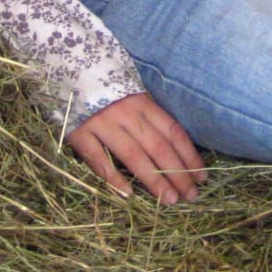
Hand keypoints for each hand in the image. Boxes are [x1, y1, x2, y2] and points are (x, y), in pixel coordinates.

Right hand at [65, 92, 206, 203]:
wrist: (71, 72)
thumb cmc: (109, 92)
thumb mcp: (135, 99)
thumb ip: (151, 121)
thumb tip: (177, 153)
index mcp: (144, 104)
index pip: (173, 132)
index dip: (189, 155)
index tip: (201, 177)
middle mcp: (127, 113)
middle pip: (158, 147)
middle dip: (177, 173)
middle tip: (190, 196)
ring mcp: (103, 123)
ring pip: (133, 155)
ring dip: (153, 180)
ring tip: (168, 199)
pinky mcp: (80, 134)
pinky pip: (98, 159)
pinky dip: (113, 177)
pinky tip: (128, 194)